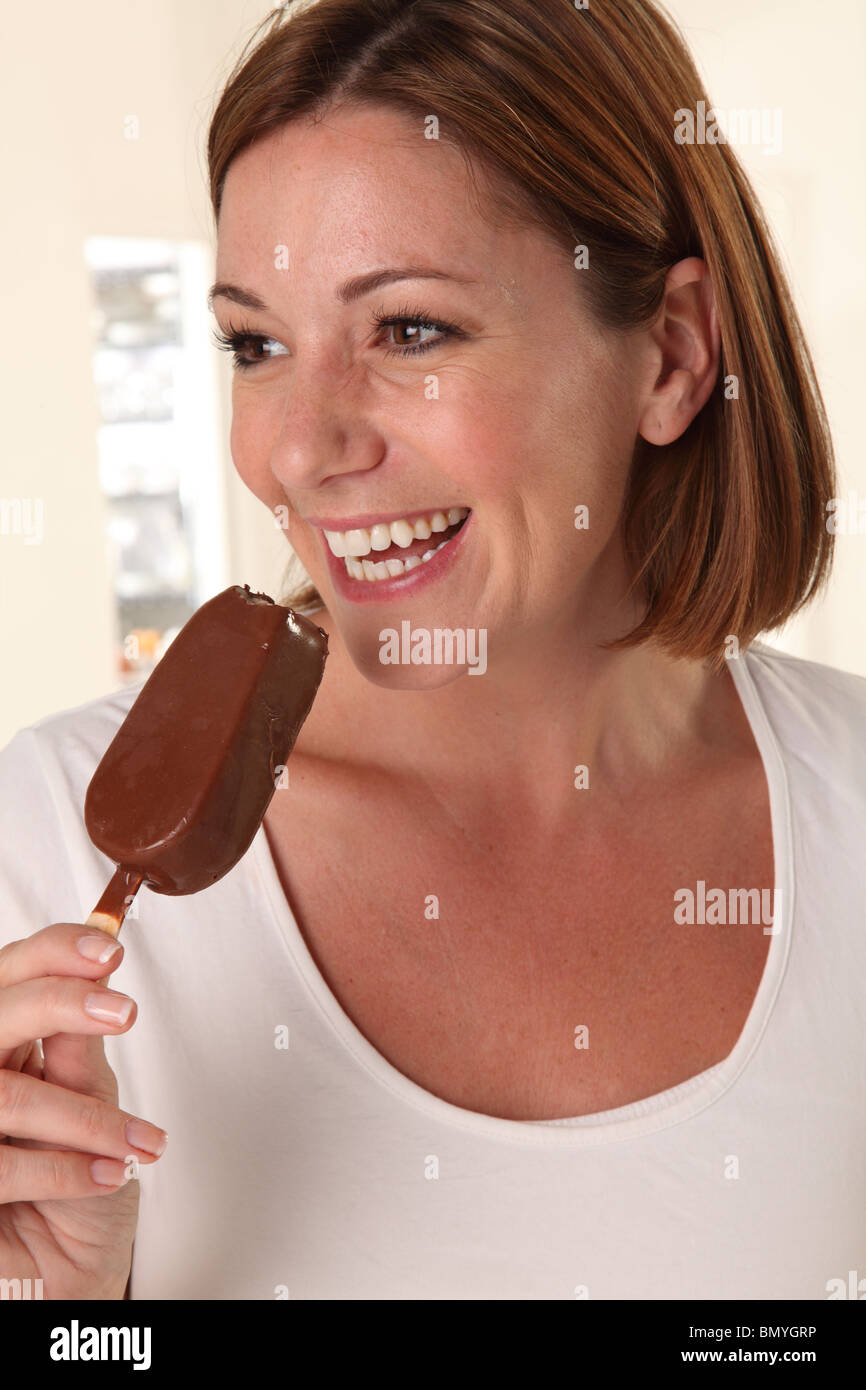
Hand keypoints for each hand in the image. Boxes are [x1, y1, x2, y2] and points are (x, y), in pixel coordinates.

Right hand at [0, 923, 166, 1298]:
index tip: (109, 952)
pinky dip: (67, 1171)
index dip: (54, 953)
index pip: (12, 974)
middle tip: (124, 1013)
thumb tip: (97, 976)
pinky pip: (2, 1165)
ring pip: (8, 1095)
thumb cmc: (84, 1185)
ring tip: (138, 1143)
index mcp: (3, 1043)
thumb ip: (79, 1045)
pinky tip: (108, 1177)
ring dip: (86, 1119)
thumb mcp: (92, 1101)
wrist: (71, 1274)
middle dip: (62, 1002)